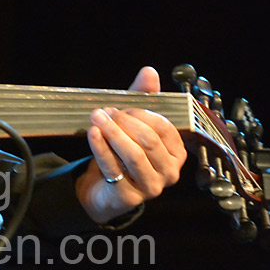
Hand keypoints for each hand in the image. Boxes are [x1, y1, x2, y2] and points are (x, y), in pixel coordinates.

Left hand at [76, 66, 187, 224]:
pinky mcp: (130, 197)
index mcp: (176, 152)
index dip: (140, 113)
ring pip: (133, 154)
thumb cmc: (123, 153)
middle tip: (103, 110)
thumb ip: (142, 98)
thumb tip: (149, 72)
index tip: (120, 106)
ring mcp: (152, 187)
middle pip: (148, 140)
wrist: (104, 189)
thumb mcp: (132, 124)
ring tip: (96, 117)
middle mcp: (169, 172)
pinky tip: (92, 134)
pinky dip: (101, 148)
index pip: (163, 127)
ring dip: (112, 133)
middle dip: (124, 121)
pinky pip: (114, 168)